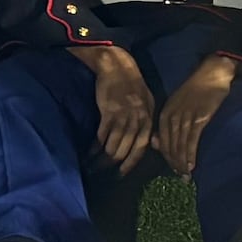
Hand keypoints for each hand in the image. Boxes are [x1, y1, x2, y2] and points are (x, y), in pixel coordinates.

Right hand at [84, 45, 156, 171]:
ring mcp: (124, 116)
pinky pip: (101, 136)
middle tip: (102, 173)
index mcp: (148, 118)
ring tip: (92, 166)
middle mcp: (138, 119)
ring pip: (113, 145)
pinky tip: (89, 153)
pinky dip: (94, 147)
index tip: (121, 174)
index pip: (141, 147)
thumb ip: (148, 123)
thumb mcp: (147, 103)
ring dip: (101, 158)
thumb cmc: (132, 86)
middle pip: (125, 149)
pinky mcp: (109, 112)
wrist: (118, 68)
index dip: (131, 162)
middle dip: (113, 164)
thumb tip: (152, 144)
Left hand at [155, 51, 239, 176]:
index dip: (167, 158)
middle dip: (175, 163)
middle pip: (170, 146)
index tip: (174, 169)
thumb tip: (157, 144)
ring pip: (180, 146)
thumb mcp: (177, 105)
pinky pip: (192, 140)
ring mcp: (185, 118)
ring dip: (182, 163)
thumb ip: (168, 123)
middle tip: (181, 177)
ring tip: (186, 176)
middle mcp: (172, 118)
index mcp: (165, 115)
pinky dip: (191, 154)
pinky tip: (192, 165)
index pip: (162, 142)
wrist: (211, 74)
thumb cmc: (196, 90)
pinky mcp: (199, 118)